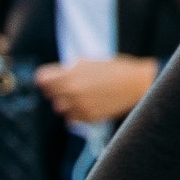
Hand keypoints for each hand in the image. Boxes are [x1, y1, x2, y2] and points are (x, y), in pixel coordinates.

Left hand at [36, 55, 156, 124]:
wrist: (138, 84)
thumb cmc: (115, 69)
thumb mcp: (89, 62)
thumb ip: (68, 69)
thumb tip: (53, 76)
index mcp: (70, 74)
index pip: (42, 78)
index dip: (47, 76)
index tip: (52, 77)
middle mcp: (72, 90)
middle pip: (49, 93)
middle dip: (56, 89)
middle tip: (69, 84)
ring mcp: (80, 105)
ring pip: (59, 107)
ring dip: (66, 102)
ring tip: (81, 95)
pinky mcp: (89, 117)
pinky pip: (72, 118)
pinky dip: (77, 112)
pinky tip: (89, 103)